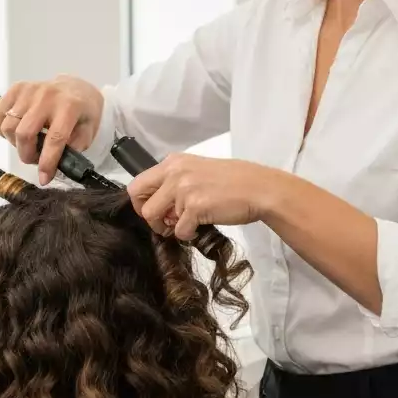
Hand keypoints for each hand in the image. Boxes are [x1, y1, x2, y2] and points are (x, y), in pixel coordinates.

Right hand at [0, 75, 103, 183]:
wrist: (75, 87)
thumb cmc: (82, 111)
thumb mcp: (89, 130)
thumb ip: (75, 147)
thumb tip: (58, 163)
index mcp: (70, 106)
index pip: (55, 138)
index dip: (47, 162)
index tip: (44, 178)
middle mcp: (47, 96)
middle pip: (25, 133)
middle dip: (27, 154)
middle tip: (34, 159)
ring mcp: (29, 91)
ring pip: (8, 125)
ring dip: (15, 142)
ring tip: (27, 143)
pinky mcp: (16, 89)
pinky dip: (1, 128)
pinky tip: (14, 131)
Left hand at [126, 154, 279, 240]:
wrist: (259, 189)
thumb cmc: (233, 182)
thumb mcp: (197, 171)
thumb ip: (176, 182)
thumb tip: (161, 206)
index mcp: (173, 162)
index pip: (137, 184)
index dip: (142, 203)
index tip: (157, 211)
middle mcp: (174, 172)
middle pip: (141, 203)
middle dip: (151, 219)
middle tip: (168, 223)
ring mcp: (184, 189)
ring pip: (156, 218)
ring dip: (170, 227)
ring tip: (188, 224)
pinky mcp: (195, 207)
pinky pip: (179, 230)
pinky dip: (188, 234)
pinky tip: (201, 227)